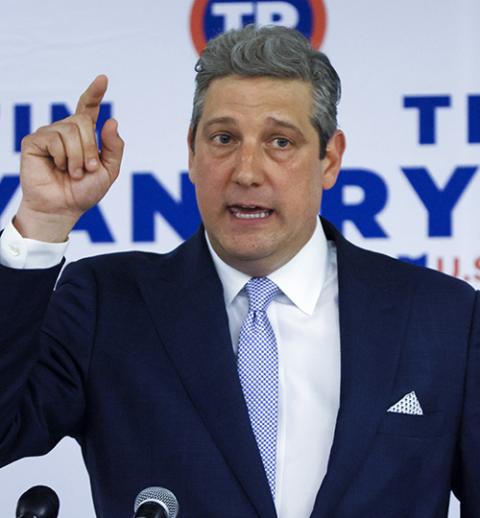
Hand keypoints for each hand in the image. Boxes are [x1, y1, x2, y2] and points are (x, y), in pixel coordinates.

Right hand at [15, 75, 123, 241]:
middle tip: (87, 169)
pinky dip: (62, 157)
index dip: (95, 93)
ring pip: (70, 131)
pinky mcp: (35, 141)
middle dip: (90, 149)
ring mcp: (49, 134)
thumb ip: (113, 147)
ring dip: (77, 157)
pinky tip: (57, 168)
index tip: (103, 78)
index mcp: (84, 135)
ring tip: (72, 172)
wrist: (63, 208)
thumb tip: (111, 120)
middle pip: (83, 121)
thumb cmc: (84, 191)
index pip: (88, 108)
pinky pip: (54, 139)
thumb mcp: (108, 171)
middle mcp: (66, 131)